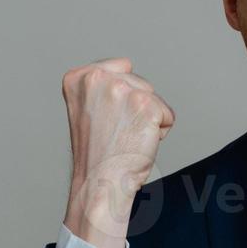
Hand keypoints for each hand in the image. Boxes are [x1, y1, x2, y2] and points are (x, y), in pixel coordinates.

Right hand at [61, 58, 174, 247]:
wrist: (100, 183)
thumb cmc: (97, 154)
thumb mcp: (88, 109)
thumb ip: (101, 86)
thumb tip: (125, 64)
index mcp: (78, 78)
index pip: (121, 67)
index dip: (121, 97)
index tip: (105, 120)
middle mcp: (97, 78)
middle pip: (140, 82)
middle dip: (136, 107)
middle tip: (116, 133)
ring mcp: (121, 90)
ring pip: (154, 98)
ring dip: (148, 119)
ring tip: (126, 137)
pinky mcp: (145, 105)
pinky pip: (167, 114)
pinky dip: (160, 131)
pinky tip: (138, 143)